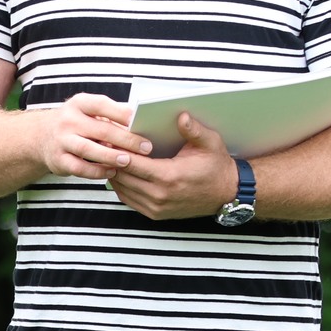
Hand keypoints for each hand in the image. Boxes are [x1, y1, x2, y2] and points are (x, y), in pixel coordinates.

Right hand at [35, 93, 154, 179]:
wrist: (41, 137)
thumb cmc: (76, 123)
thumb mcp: (88, 112)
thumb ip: (111, 116)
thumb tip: (142, 124)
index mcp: (79, 104)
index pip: (101, 105)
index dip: (121, 113)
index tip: (140, 122)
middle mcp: (67, 120)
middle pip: (100, 130)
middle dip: (126, 139)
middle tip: (146, 147)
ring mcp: (61, 140)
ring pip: (89, 149)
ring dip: (111, 156)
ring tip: (128, 161)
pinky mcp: (58, 159)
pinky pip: (80, 168)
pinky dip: (97, 171)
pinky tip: (112, 172)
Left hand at [107, 112, 237, 220]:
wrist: (227, 193)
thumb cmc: (217, 166)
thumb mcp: (210, 143)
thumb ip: (194, 130)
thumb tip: (181, 116)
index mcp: (169, 177)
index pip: (131, 164)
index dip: (116, 151)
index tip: (107, 139)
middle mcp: (160, 195)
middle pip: (122, 177)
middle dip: (111, 161)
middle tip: (103, 145)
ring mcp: (156, 207)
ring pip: (122, 189)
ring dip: (114, 174)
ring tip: (108, 156)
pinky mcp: (155, 214)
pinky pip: (128, 200)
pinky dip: (121, 186)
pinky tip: (120, 172)